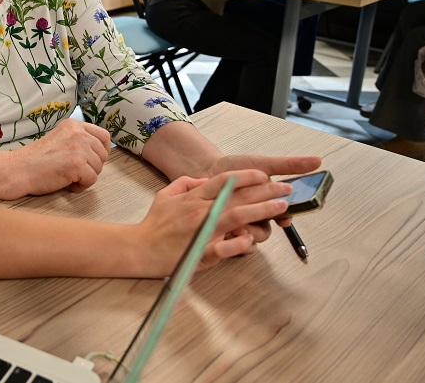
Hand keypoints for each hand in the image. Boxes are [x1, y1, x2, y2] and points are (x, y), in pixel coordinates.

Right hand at [15, 119, 110, 195]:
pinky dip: (81, 186)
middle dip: (93, 166)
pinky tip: (69, 185)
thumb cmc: (36, 159)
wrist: (19, 169)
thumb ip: (77, 140)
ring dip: (86, 177)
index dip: (102, 150)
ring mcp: (78, 148)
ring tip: (69, 178)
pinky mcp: (77, 164)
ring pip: (98, 168)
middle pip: (103, 154)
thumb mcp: (60, 139)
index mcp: (74, 125)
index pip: (104, 135)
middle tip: (76, 171)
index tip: (94, 159)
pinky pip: (91, 179)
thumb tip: (98, 151)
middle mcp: (78, 133)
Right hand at [137, 170, 291, 275]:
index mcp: (193, 197)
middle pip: (237, 196)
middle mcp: (201, 211)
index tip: (264, 174)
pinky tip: (252, 240)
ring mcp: (202, 231)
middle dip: (264, 191)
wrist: (139, 248)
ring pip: (237, 216)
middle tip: (285, 188)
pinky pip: (224, 247)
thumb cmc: (153, 224)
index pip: (224, 181)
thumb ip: (185, 184)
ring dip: (261, 211)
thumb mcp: (165, 195)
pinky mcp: (201, 251)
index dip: (246, 176)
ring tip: (281, 207)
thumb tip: (204, 180)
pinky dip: (239, 244)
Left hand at [196, 154, 320, 239]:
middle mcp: (256, 217)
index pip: (283, 217)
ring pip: (249, 239)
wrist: (206, 169)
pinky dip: (229, 239)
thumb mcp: (262, 163)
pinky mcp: (222, 231)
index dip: (284, 218)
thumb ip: (288, 165)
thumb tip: (318, 161)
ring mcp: (239, 225)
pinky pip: (231, 245)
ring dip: (244, 233)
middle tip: (254, 219)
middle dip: (259, 227)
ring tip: (235, 226)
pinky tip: (223, 230)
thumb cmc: (235, 167)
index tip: (283, 218)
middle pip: (265, 231)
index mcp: (267, 203)